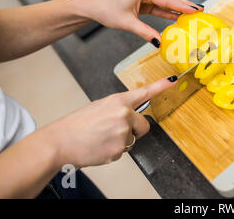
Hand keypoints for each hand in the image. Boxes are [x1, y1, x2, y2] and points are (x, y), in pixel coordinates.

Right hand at [43, 76, 176, 167]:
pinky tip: (99, 147)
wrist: (59, 142)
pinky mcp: (119, 148)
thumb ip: (118, 109)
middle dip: (135, 131)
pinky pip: (123, 151)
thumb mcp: (99, 108)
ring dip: (121, 141)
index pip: (145, 92)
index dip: (161, 86)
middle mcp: (124, 114)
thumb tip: (129, 116)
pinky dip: (113, 152)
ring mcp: (123, 132)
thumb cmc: (76, 125)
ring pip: (132, 140)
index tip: (174, 81)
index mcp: (118, 101)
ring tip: (101, 138)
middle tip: (115, 132)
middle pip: (144, 126)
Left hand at [79, 0, 201, 44]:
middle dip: (185, 4)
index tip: (196, 10)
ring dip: (178, 7)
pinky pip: (159, 5)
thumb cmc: (106, 10)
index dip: (182, 5)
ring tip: (193, 13)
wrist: (92, 5)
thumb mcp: (127, 23)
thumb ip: (145, 32)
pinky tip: (178, 16)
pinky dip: (168, 10)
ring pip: (165, 0)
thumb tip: (160, 42)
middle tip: (201, 10)